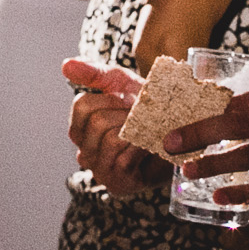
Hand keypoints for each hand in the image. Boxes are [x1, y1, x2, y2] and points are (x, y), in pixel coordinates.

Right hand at [60, 57, 157, 197]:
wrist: (183, 135)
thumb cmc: (149, 110)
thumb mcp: (121, 85)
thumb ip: (94, 74)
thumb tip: (65, 65)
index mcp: (82, 130)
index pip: (81, 106)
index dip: (109, 99)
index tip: (128, 101)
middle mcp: (85, 153)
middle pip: (95, 122)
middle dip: (125, 114)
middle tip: (143, 117)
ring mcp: (100, 170)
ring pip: (110, 139)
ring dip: (137, 130)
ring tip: (148, 131)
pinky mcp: (118, 183)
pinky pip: (123, 157)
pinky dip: (142, 146)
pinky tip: (151, 145)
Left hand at [167, 77, 248, 206]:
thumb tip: (226, 109)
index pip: (240, 102)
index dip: (207, 113)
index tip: (182, 121)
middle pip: (237, 124)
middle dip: (199, 135)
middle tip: (170, 144)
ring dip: (215, 164)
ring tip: (187, 171)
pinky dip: (245, 191)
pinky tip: (222, 196)